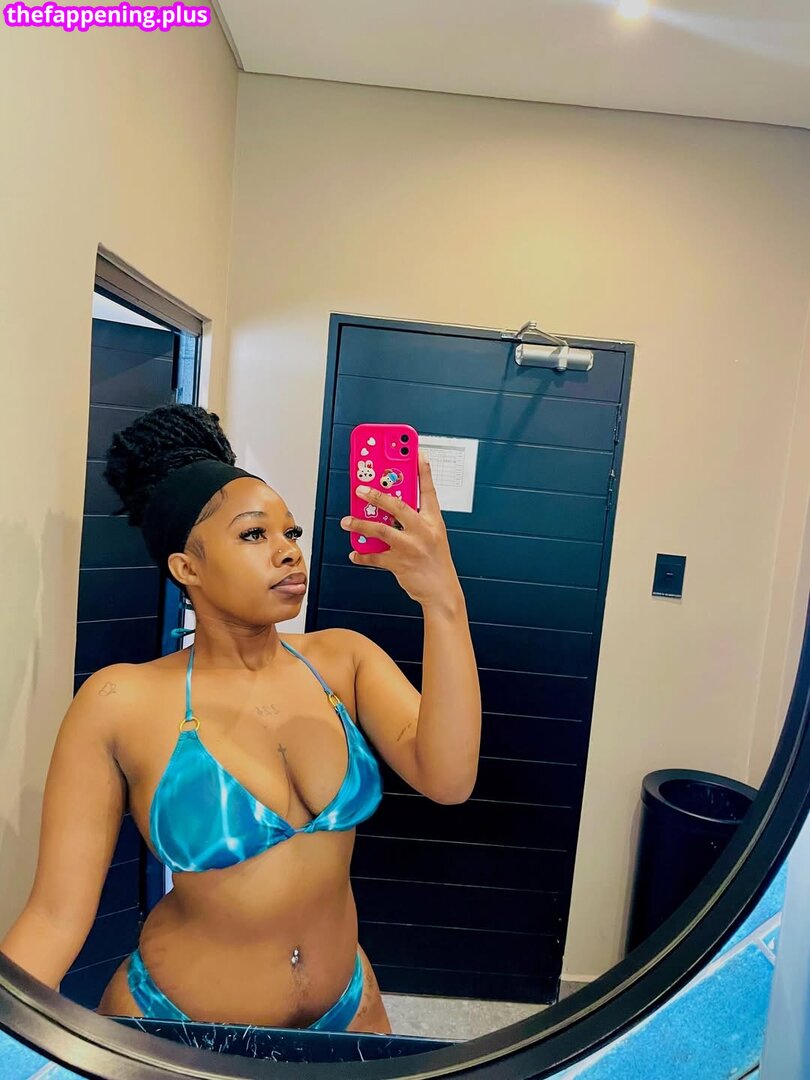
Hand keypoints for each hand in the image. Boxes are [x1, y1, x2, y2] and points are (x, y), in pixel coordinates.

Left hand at [340, 452, 463, 611]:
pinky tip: (354, 551)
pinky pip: (374, 557)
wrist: (441, 591)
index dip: (423, 471)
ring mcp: (410, 548)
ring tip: (347, 521)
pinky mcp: (399, 564)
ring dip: (360, 524)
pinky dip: (362, 554)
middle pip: (398, 507)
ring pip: (381, 530)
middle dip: (377, 495)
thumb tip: (390, 507)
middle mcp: (422, 532)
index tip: (416, 452)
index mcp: (433, 521)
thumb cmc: (436, 561)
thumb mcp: (433, 535)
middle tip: (361, 489)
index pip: (429, 491)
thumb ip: (415, 519)